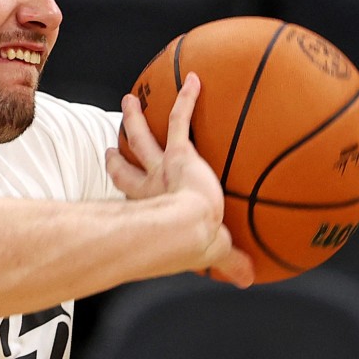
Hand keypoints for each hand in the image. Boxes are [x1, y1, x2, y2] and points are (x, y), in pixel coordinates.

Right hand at [106, 72, 253, 286]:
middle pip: (125, 170)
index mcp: (153, 211)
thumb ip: (231, 262)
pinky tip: (194, 79)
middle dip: (116, 158)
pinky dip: (186, 98)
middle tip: (110, 149)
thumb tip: (248, 279)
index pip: (133, 199)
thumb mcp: (214, 253)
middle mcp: (151, 188)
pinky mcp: (179, 153)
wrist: (192, 228)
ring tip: (129, 100)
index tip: (115, 179)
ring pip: (142, 137)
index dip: (123, 188)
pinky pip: (179, 119)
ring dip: (134, 118)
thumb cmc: (198, 244)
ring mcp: (162, 168)